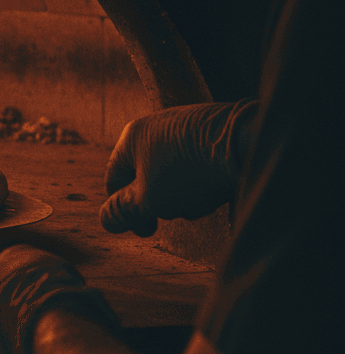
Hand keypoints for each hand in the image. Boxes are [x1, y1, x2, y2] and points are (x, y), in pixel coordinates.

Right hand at [100, 100, 257, 237]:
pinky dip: (203, 181)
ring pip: (174, 174)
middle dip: (160, 202)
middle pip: (146, 178)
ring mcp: (186, 126)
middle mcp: (156, 126)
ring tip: (201, 198)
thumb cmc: (187, 171)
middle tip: (175, 212)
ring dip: (183, 194)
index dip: (122, 208)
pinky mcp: (213, 132)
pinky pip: (198, 164)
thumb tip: (107, 219)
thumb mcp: (146, 199)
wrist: (245, 142)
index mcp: (131, 137)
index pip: (113, 180)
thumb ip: (122, 211)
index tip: (142, 227)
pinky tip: (217, 188)